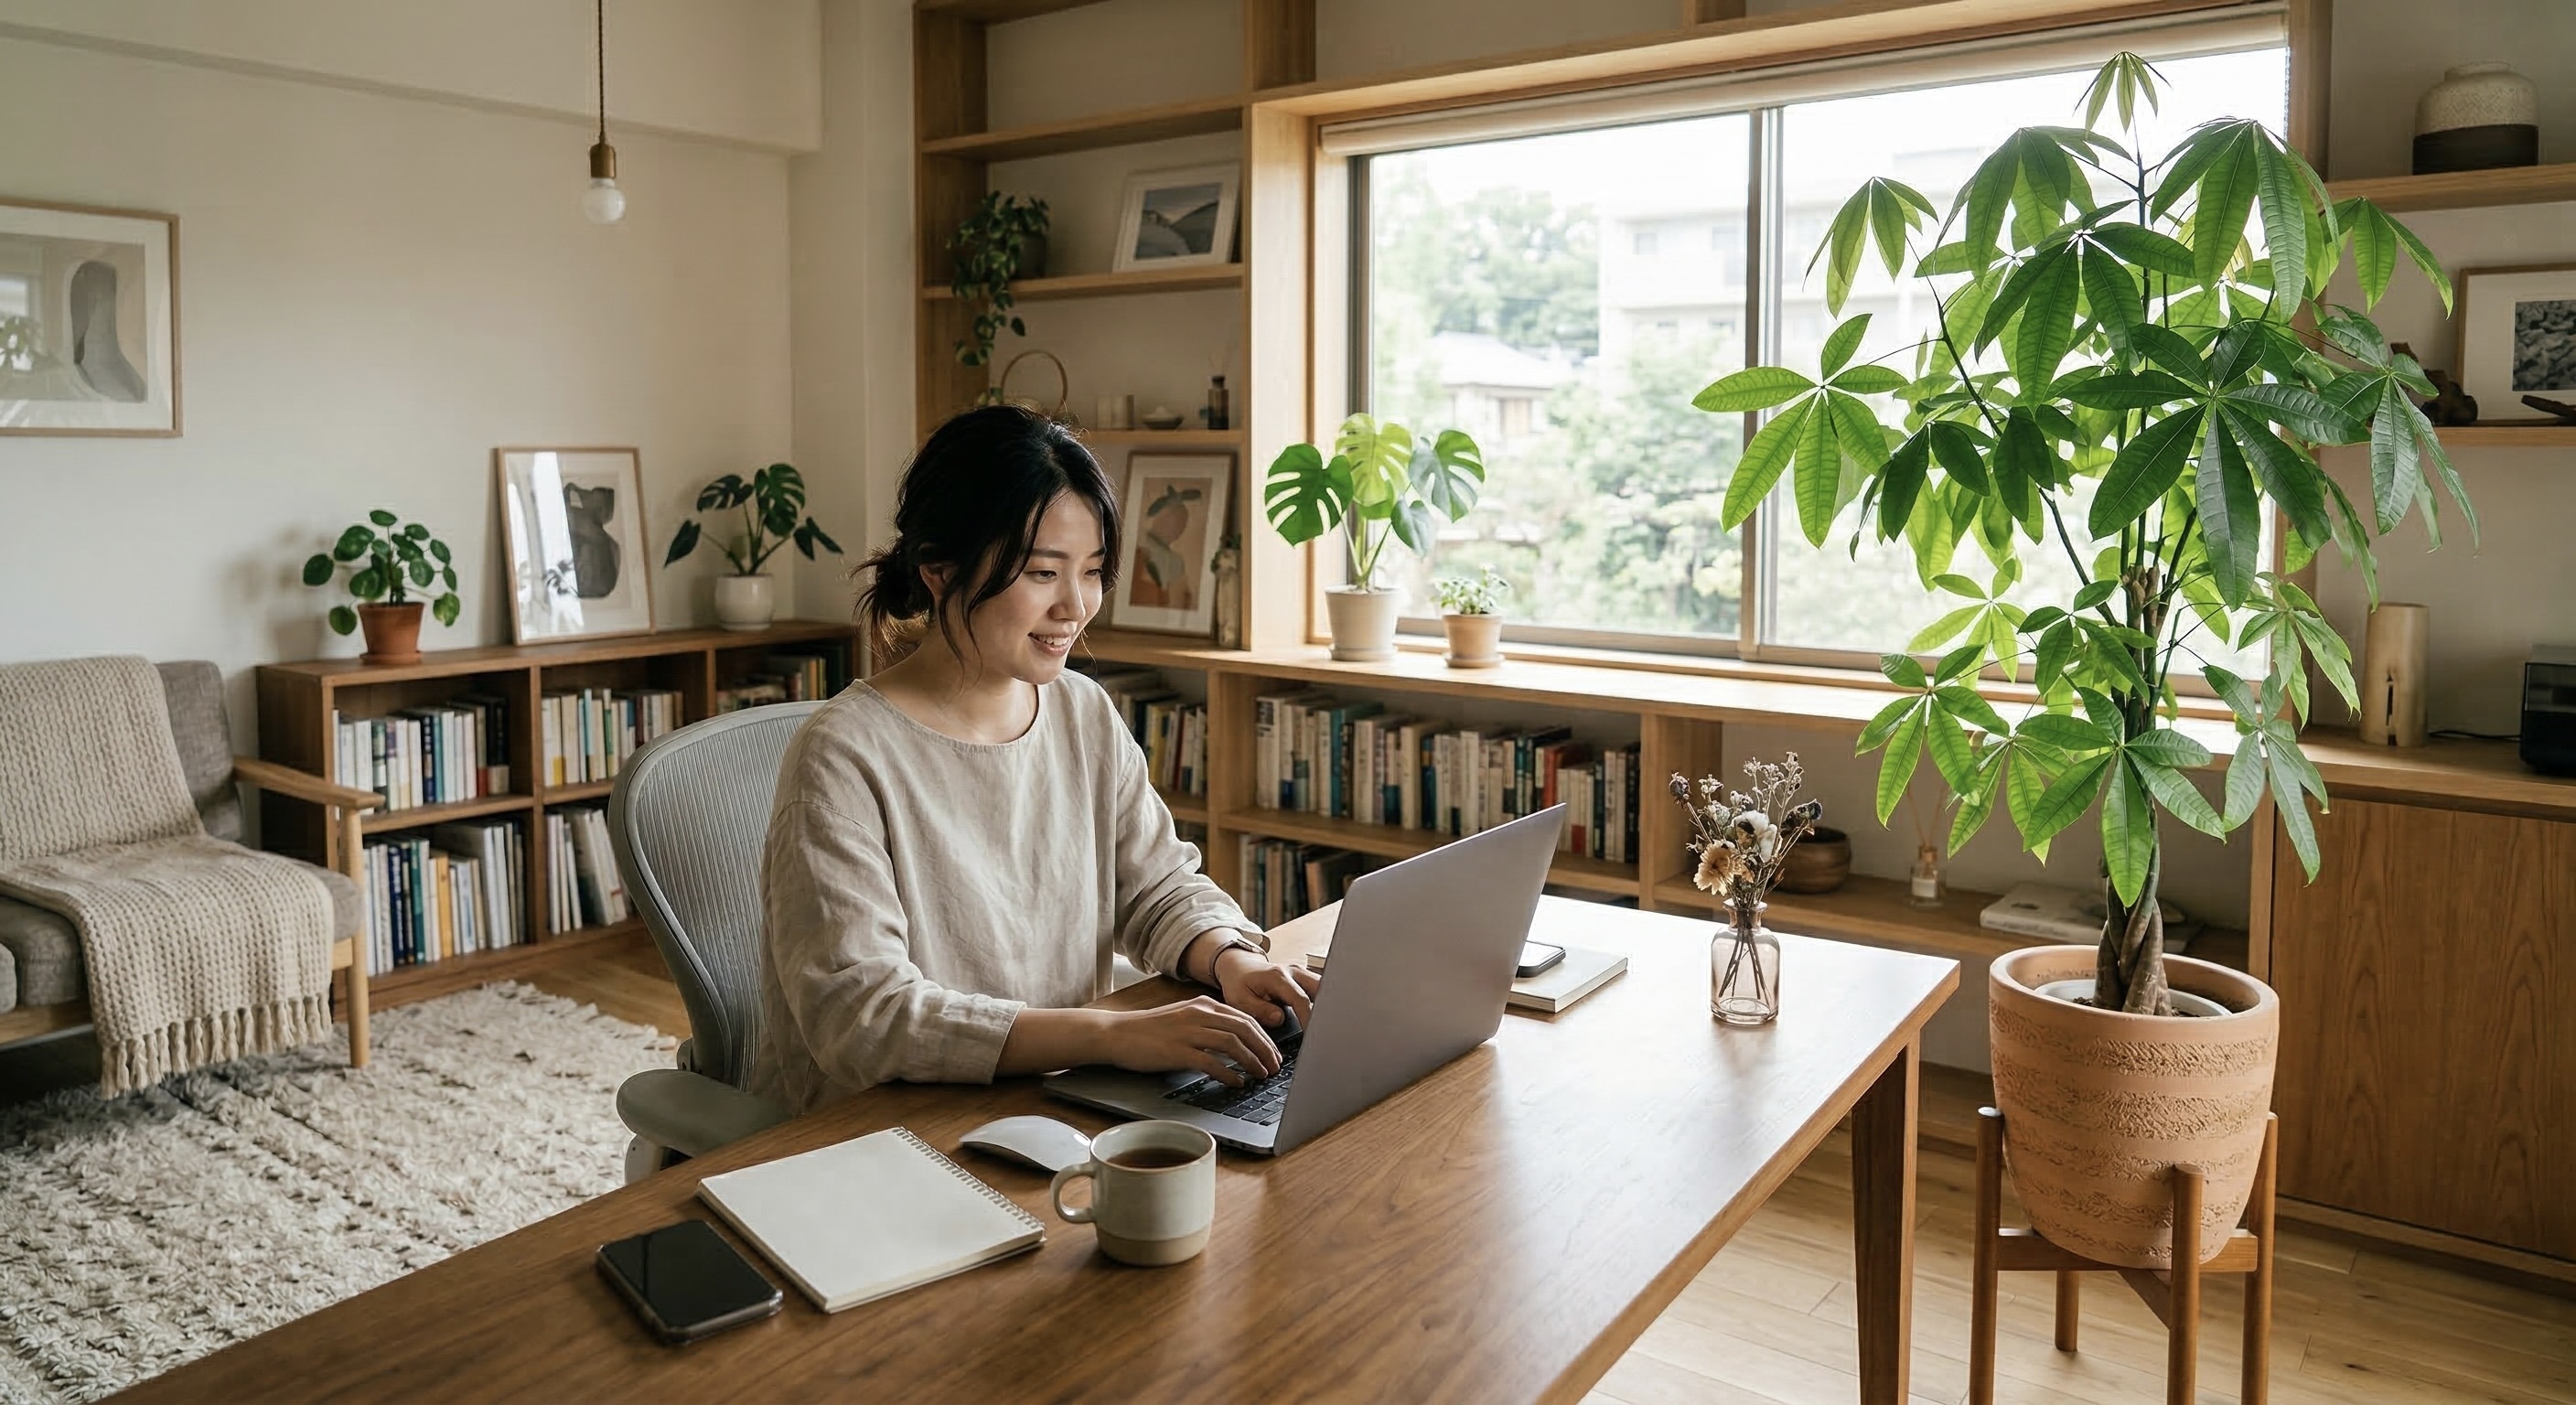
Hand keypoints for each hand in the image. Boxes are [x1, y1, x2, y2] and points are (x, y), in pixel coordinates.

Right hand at [1102, 996, 1281, 1087]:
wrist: (1117, 1033)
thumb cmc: (1149, 1030)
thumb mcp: (1183, 1017)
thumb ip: (1208, 1023)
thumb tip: (1236, 1040)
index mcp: (1203, 1004)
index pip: (1245, 1018)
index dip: (1264, 1037)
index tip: (1274, 1053)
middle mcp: (1199, 1014)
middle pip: (1245, 1029)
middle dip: (1265, 1050)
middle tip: (1275, 1067)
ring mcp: (1188, 1032)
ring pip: (1233, 1044)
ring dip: (1252, 1061)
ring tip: (1261, 1075)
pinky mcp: (1177, 1051)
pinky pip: (1211, 1062)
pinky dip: (1228, 1073)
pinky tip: (1236, 1082)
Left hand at [1214, 946, 1321, 1030]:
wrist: (1240, 967)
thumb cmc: (1239, 984)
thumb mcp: (1240, 1000)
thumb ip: (1259, 1010)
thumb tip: (1279, 1019)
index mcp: (1278, 977)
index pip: (1300, 1000)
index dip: (1308, 1019)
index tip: (1312, 1035)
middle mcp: (1294, 972)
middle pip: (1321, 990)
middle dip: (1326, 1011)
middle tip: (1325, 1031)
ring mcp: (1302, 974)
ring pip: (1324, 989)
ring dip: (1326, 1007)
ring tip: (1324, 1027)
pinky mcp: (1305, 979)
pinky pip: (1320, 991)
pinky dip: (1322, 1004)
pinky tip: (1321, 1020)